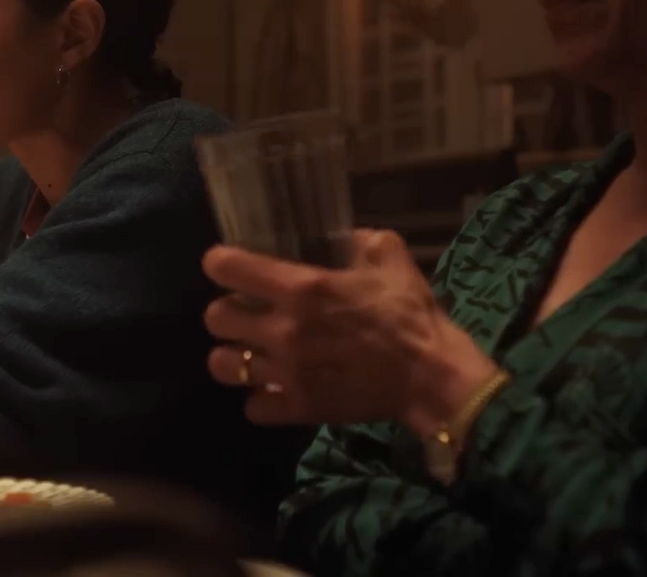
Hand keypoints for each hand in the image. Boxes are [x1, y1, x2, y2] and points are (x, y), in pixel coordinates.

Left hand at [202, 229, 497, 431]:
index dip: (220, 263)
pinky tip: (274, 389)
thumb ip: (361, 241)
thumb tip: (344, 237)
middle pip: (215, 319)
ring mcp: (287, 373)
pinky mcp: (298, 408)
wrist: (430, 377)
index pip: (230, 268)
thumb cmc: (410, 315)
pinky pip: (253, 408)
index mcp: (302, 288)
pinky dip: (260, 399)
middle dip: (225, 313)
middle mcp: (284, 330)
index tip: (225, 265)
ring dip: (233, 357)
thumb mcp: (391, 258)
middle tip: (244, 313)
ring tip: (250, 354)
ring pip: (224, 366)